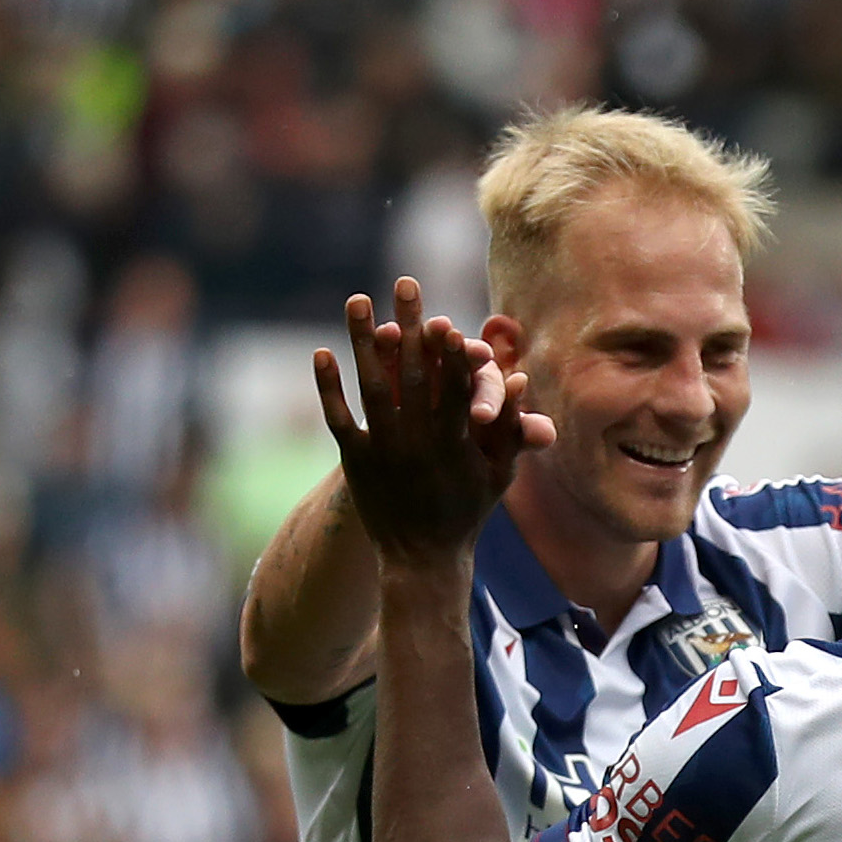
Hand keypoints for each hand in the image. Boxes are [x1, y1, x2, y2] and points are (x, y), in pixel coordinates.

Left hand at [315, 279, 544, 569]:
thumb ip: (511, 428)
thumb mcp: (498, 474)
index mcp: (458, 444)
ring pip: (372, 386)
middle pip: (414, 372)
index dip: (450, 350)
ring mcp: (385, 450)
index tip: (446, 316)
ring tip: (357, 300)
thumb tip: (520, 382)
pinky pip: (340, 416)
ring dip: (362, 340)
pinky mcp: (356, 460)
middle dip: (410, 325)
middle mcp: (420, 442)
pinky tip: (322, 352)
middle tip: (404, 284)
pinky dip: (329, 386)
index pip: (456, 386)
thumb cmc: (466, 512)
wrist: (422, 558)